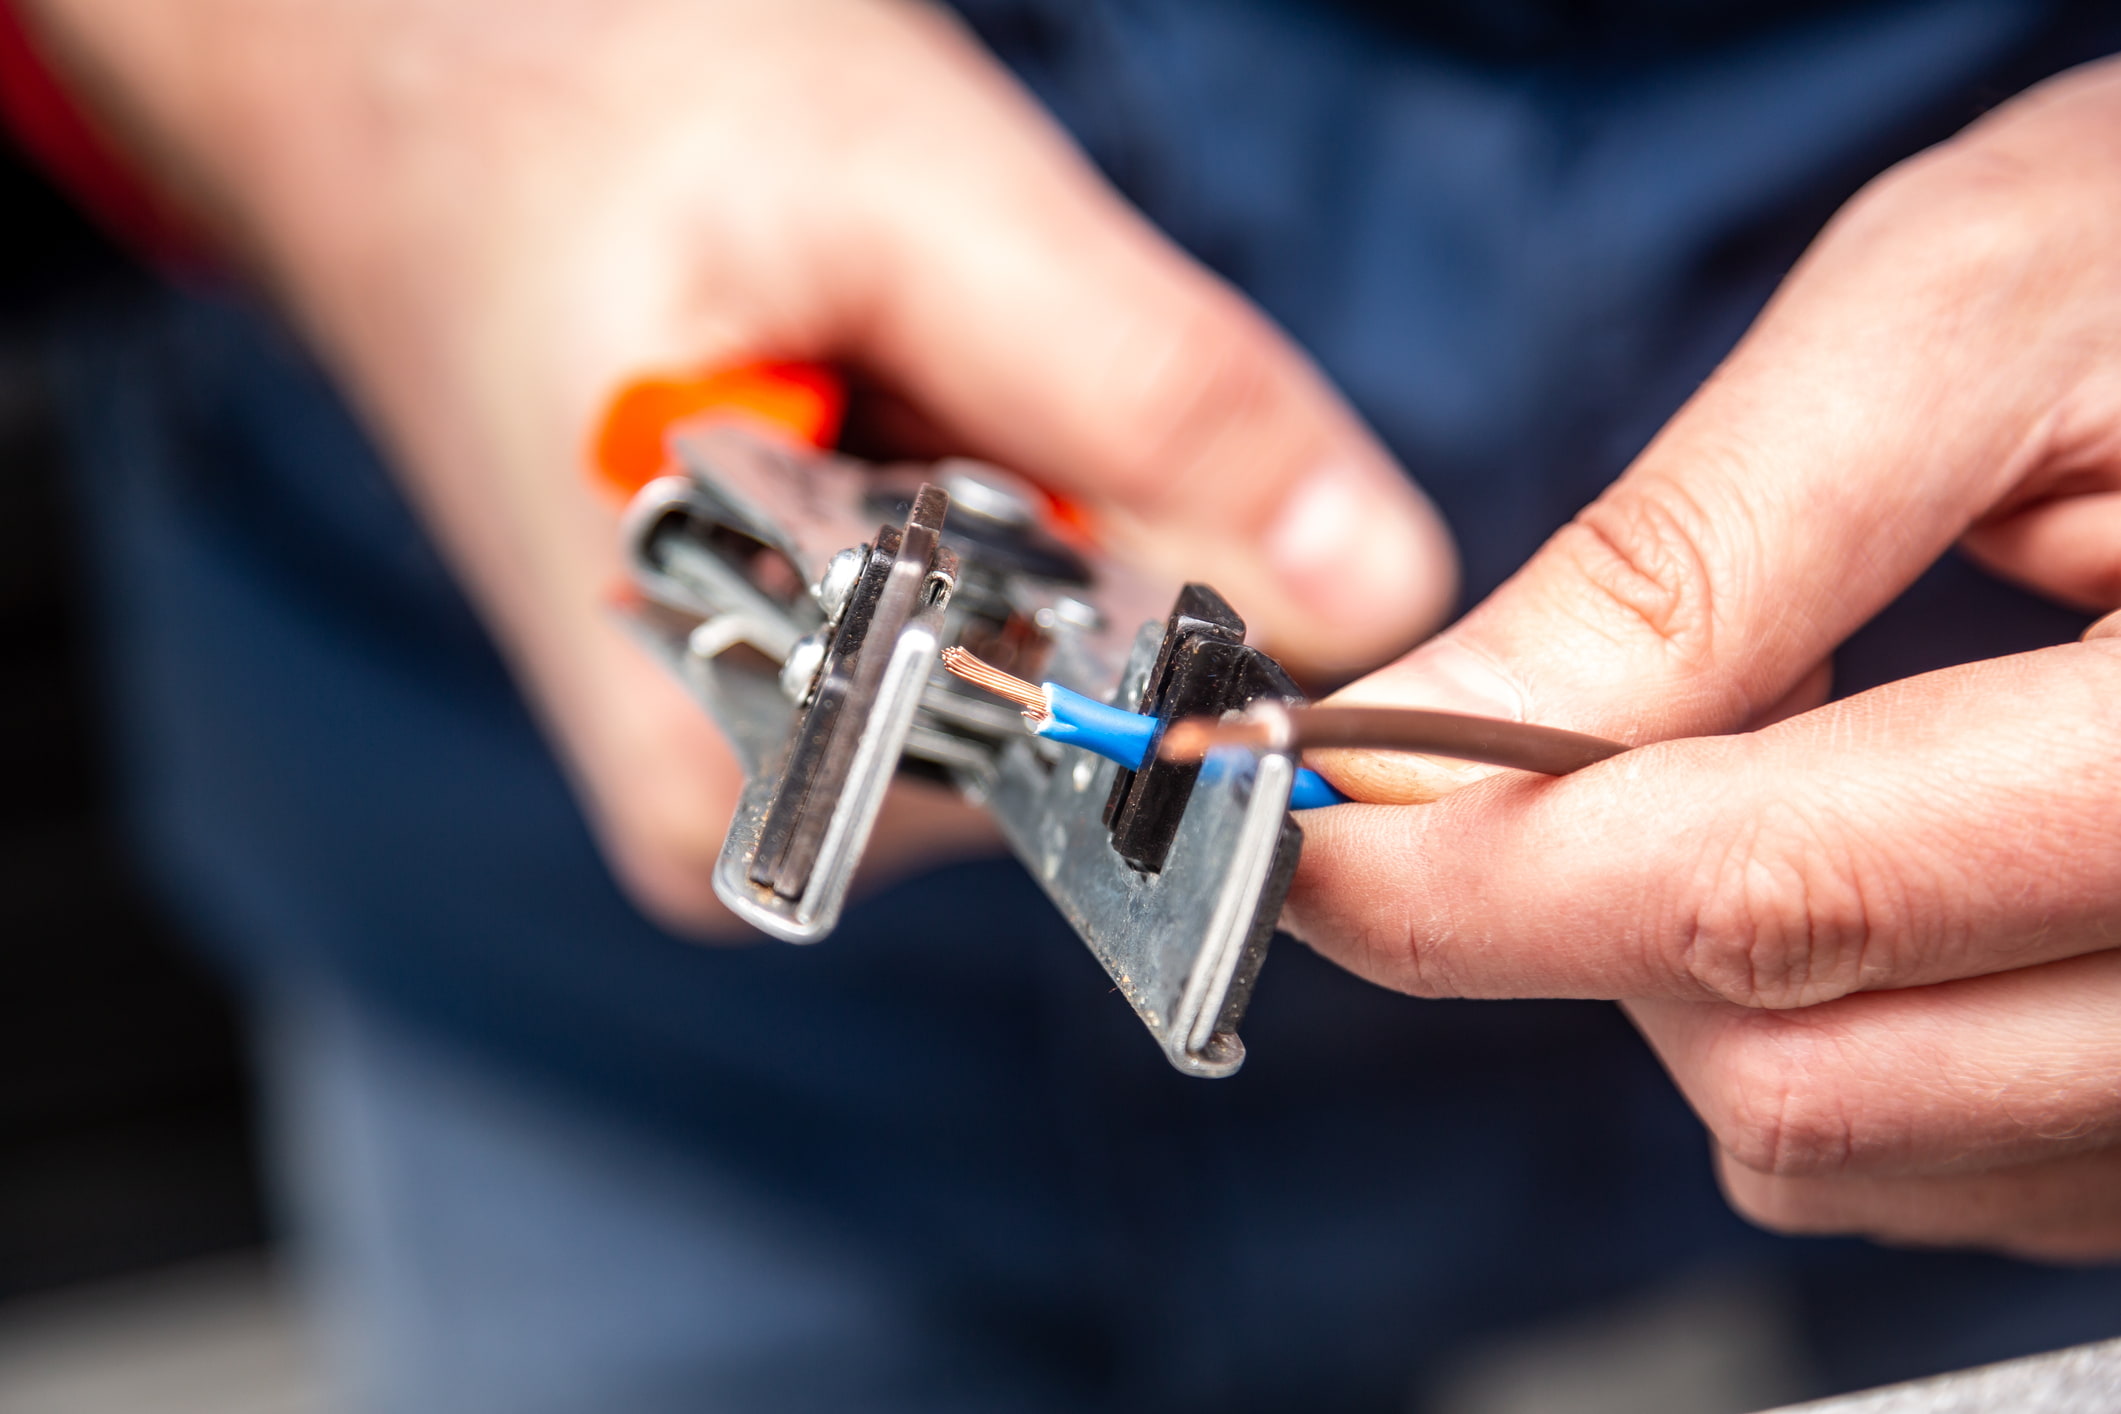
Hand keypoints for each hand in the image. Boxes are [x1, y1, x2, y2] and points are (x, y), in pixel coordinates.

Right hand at [30, 0, 1455, 931]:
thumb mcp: (893, 194)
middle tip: (951, 340)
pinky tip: (893, 394)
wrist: (416, 111)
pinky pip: (1023, 608)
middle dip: (1116, 509)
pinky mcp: (826, 690)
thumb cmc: (583, 121)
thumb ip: (1142, 386)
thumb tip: (1376, 580)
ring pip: (1074, 647)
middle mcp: (760, 813)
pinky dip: (1023, 488)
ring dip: (1061, 483)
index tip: (1175, 442)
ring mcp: (793, 757)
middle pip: (1098, 704)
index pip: (1101, 750)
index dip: (1204, 594)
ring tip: (884, 353)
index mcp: (734, 762)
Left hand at [1287, 58, 2120, 1259]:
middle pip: (1793, 1068)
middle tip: (1553, 733)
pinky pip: (1927, 1155)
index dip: (1482, 882)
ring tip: (1760, 747)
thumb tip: (1422, 739)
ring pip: (1844, 1142)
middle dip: (1587, 916)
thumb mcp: (1961, 324)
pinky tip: (1853, 845)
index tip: (1307, 835)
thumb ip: (1690, 559)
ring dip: (1696, 971)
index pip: (1779, 897)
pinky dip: (1812, 1022)